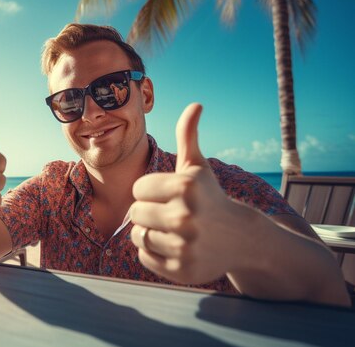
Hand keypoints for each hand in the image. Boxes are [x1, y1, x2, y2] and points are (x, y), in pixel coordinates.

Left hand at [129, 103, 242, 283]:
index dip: (151, 191)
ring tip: (172, 230)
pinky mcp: (181, 270)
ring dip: (150, 231)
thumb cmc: (210, 197)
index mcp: (184, 188)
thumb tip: (195, 105)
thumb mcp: (198, 167)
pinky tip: (175, 246)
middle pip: (134, 213)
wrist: (241, 238)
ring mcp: (184, 246)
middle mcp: (185, 217)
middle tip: (171, 213)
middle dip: (148, 211)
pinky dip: (154, 252)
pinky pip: (145, 257)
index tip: (171, 195)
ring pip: (138, 235)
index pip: (137, 189)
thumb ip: (189, 136)